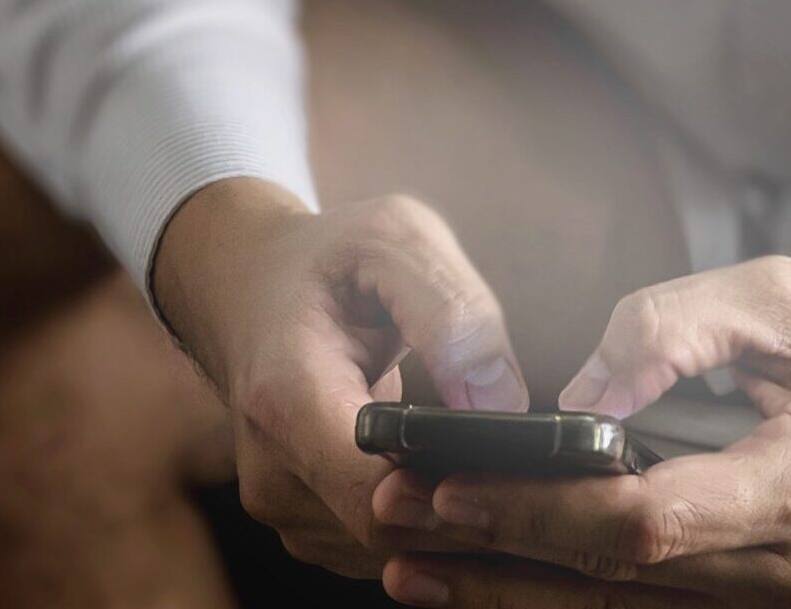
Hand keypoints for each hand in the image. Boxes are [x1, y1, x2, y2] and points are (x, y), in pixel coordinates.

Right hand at [155, 179, 530, 577]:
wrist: (251, 286)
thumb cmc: (326, 259)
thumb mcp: (395, 239)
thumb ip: (452, 314)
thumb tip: (500, 403)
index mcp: (287, 397)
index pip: (377, 498)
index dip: (454, 496)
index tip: (517, 469)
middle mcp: (274, 469)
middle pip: (394, 535)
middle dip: (474, 509)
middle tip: (539, 468)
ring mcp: (284, 505)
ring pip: (395, 552)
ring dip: (455, 520)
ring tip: (502, 464)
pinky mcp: (305, 522)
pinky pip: (383, 547)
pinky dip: (430, 521)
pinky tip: (458, 474)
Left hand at [370, 257, 790, 607]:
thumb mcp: (783, 296)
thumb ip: (667, 333)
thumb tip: (567, 398)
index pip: (637, 520)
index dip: (529, 508)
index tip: (442, 483)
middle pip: (617, 584)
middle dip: (494, 556)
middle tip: (392, 526)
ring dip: (519, 594)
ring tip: (421, 570)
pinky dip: (583, 597)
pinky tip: (513, 581)